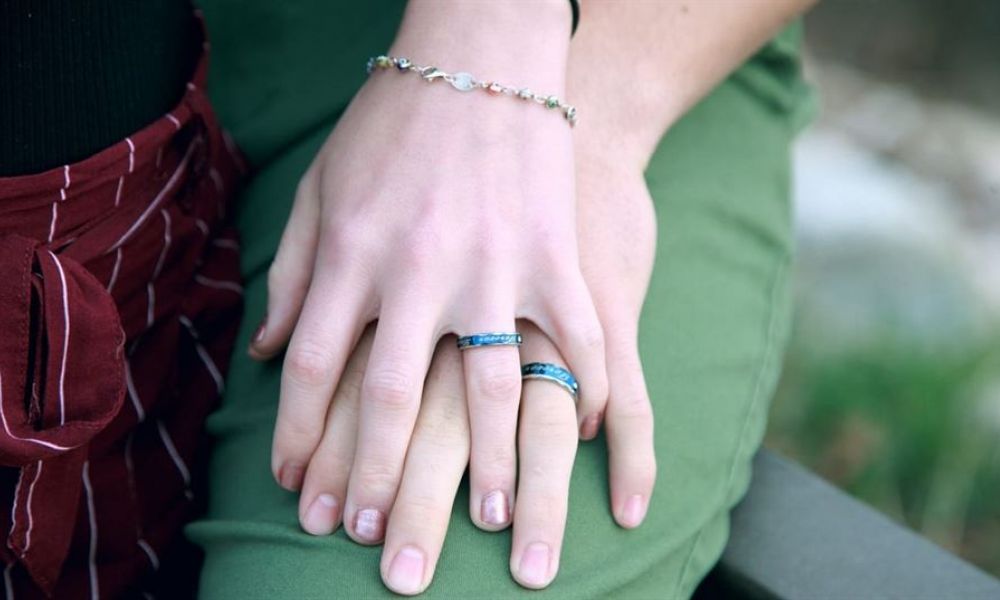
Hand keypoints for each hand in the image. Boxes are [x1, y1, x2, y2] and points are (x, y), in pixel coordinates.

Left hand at [293, 158, 655, 593]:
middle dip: (380, 483)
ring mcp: (492, 265)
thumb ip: (290, 273)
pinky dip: (586, 388)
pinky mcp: (553, 255)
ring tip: (494, 523)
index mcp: (350, 255)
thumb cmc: (391, 121)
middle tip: (376, 542)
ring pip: (490, 388)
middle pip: (391, 401)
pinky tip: (586, 433)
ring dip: (492, 466)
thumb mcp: (321, 187)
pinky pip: (577, 337)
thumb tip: (266, 351)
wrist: (478, 52)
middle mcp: (416, 272)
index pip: (312, 373)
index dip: (302, 441)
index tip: (300, 491)